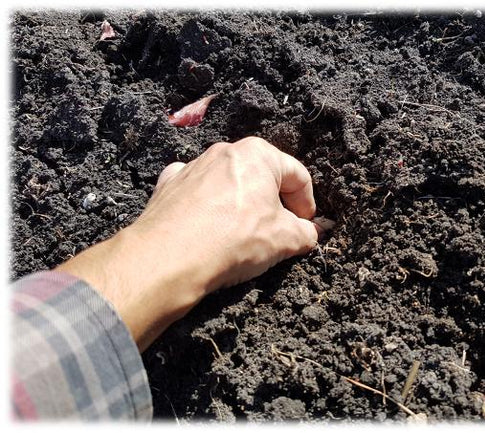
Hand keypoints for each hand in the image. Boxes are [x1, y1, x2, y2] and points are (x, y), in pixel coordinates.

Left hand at [57, 137, 319, 349]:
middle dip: (274, 205)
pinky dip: (208, 207)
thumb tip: (313, 232)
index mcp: (257, 154)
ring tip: (242, 237)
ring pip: (229, 184)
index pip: (297, 175)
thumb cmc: (232, 240)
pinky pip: (198, 193)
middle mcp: (224, 151)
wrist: (167, 258)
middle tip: (279, 233)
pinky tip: (209, 229)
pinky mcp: (168, 186)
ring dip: (241, 206)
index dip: (308, 204)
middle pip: (262, 177)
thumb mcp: (285, 240)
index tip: (307, 226)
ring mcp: (192, 166)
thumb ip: (307, 233)